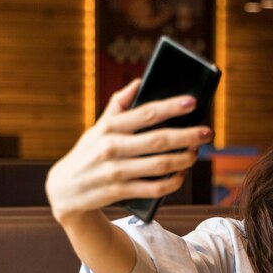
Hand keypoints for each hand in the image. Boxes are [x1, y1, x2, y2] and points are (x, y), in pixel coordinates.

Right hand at [46, 78, 213, 224]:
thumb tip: (139, 81)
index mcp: (108, 128)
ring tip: (196, 153)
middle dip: (187, 136)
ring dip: (184, 159)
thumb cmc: (88, 154)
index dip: (171, 107)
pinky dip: (172, 182)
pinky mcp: (120, 192)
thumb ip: (118, 106)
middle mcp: (112, 148)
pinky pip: (154, 188)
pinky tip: (182, 174)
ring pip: (160, 165)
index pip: (145, 113)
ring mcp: (116, 172)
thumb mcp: (97, 129)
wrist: (65, 191)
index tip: (193, 102)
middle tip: (208, 132)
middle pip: (159, 140)